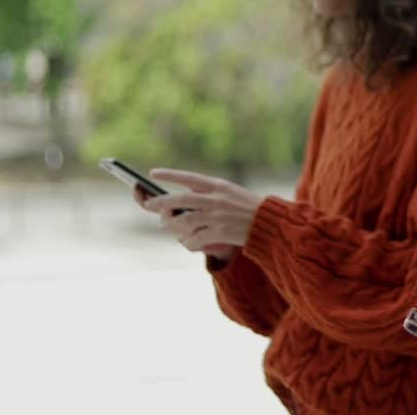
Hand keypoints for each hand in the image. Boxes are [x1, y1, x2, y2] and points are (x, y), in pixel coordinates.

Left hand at [141, 169, 265, 260]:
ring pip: (184, 221)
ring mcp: (217, 216)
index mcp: (218, 185)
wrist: (268, 223)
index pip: (189, 178)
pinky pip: (195, 239)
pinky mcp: (220, 233)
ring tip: (165, 226)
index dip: (170, 175)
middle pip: (180, 200)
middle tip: (148, 204)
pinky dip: (189, 242)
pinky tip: (189, 242)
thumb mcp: (229, 192)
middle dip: (160, 203)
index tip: (153, 174)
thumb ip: (208, 194)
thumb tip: (181, 202)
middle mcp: (215, 199)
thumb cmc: (247, 207)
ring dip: (171, 226)